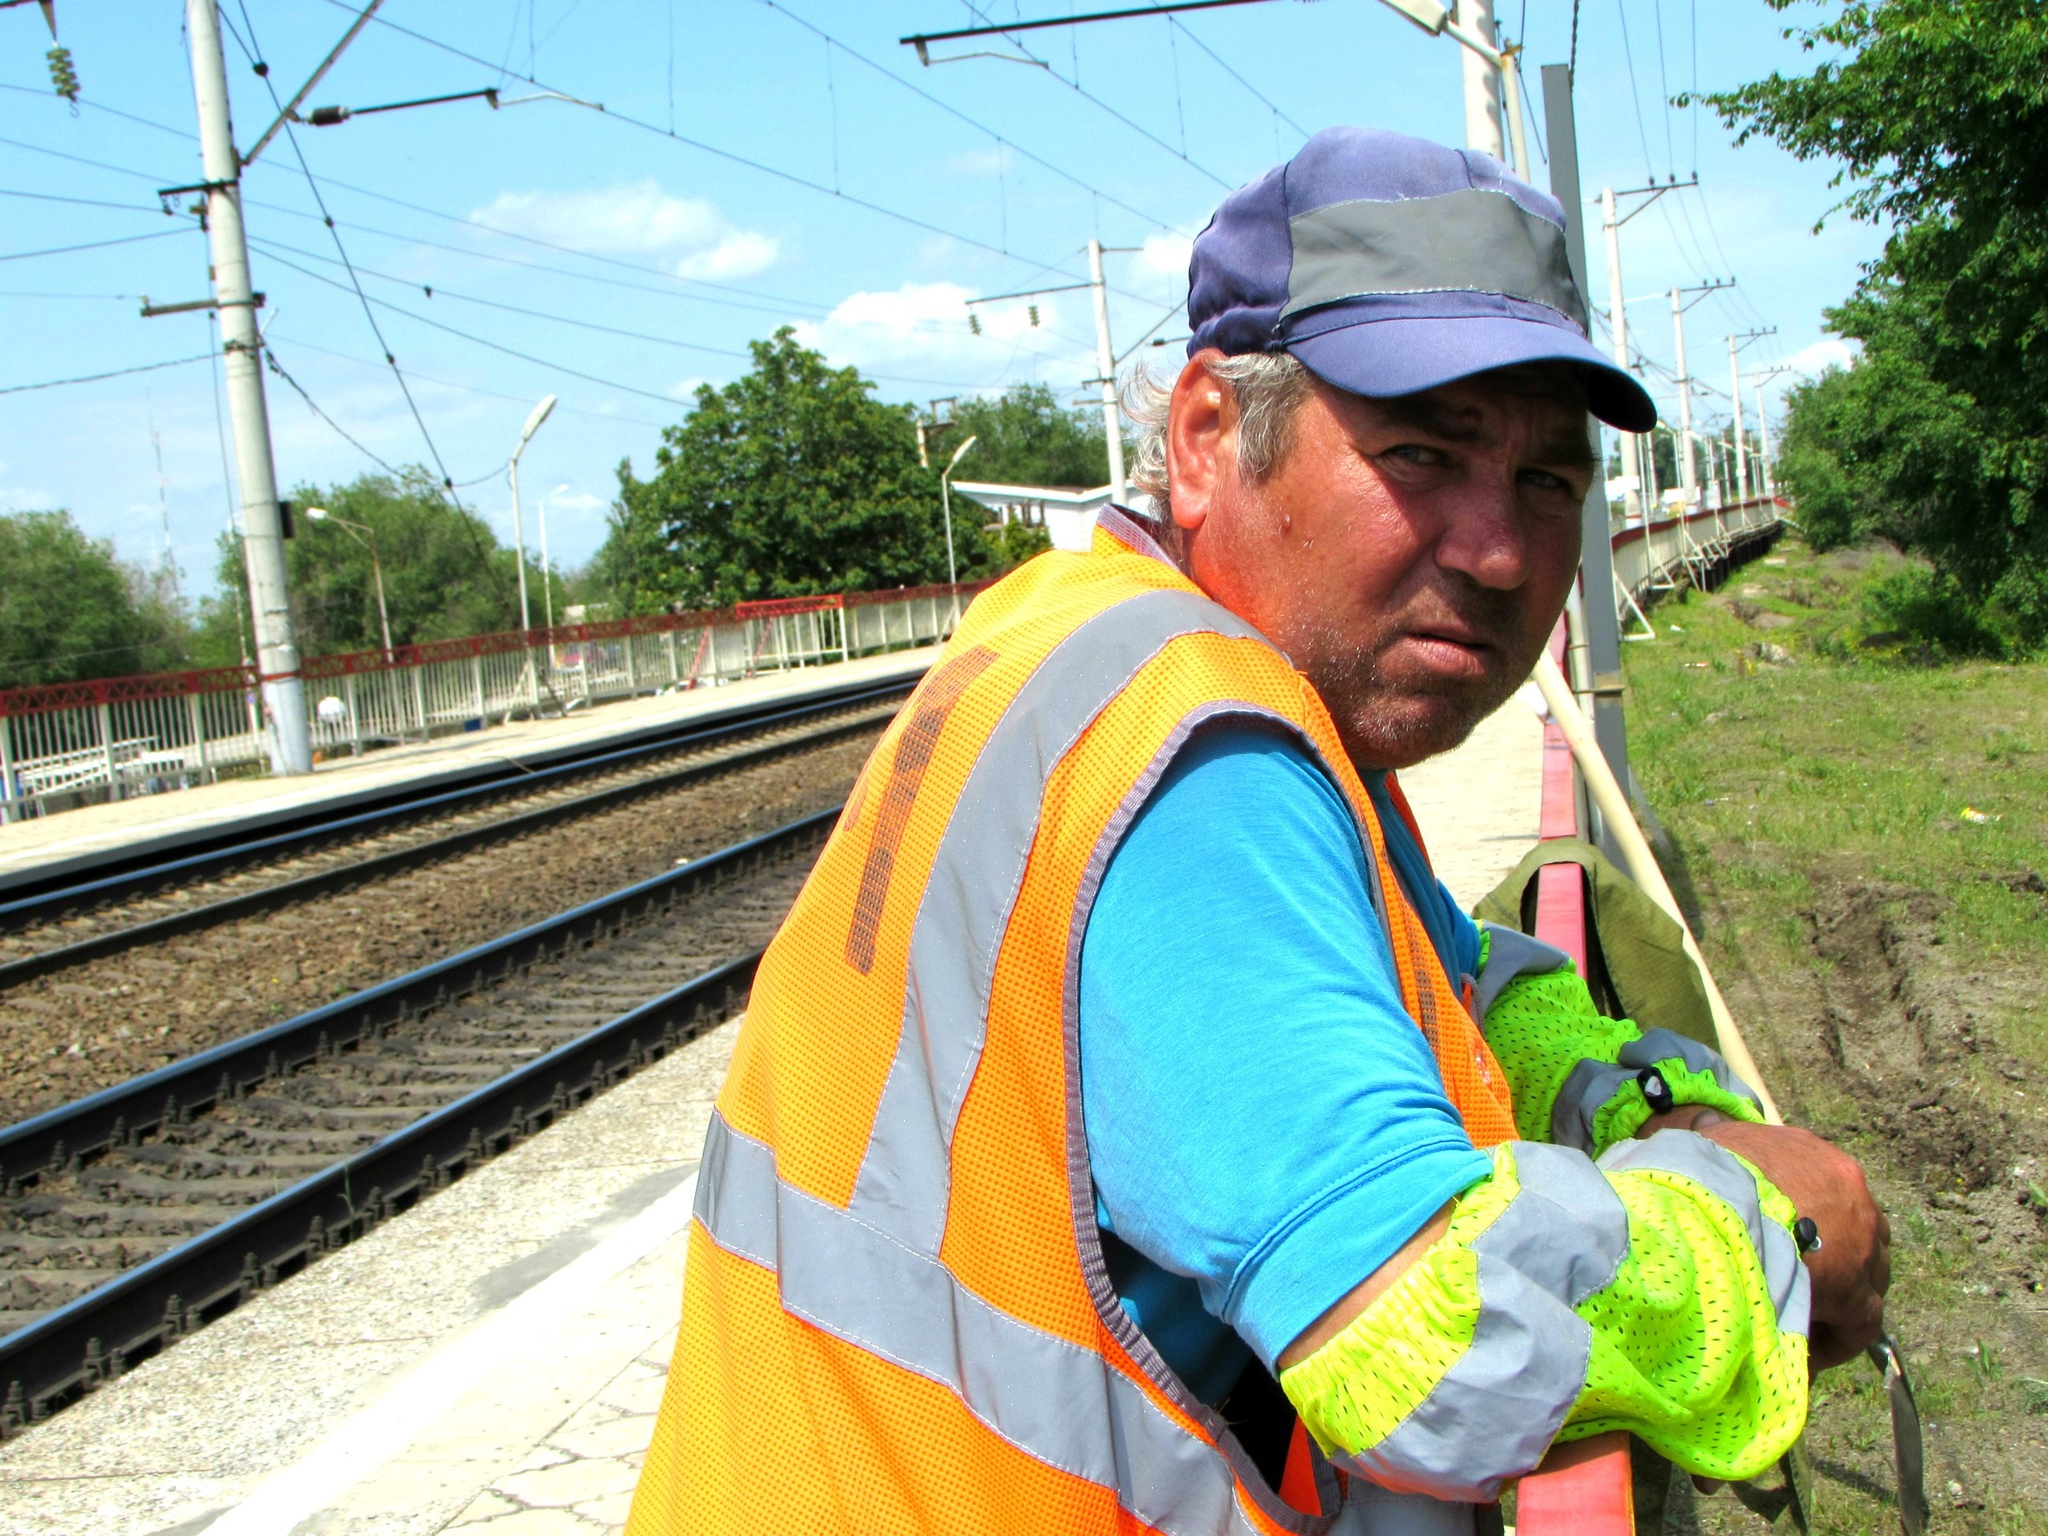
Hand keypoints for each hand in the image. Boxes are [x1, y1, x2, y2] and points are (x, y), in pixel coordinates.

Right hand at [1698, 1118, 1889, 1371]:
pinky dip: (1832, 1339)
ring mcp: (1861, 1239)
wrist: (1709, 1211)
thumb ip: (1717, 1137)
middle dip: (1832, 1256)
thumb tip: (1709, 1124)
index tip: (1778, 1241)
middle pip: (1854, 1227)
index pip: (1824, 1186)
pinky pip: (1858, 1325)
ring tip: (1797, 1320)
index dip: (1805, 1219)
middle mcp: (1847, 1186)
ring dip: (1834, 1296)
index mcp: (1810, 1151)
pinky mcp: (1859, 1291)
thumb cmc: (1700, 1178)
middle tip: (1795, 1281)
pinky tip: (1803, 1353)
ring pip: (1863, 1275)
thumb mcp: (1708, 1143)